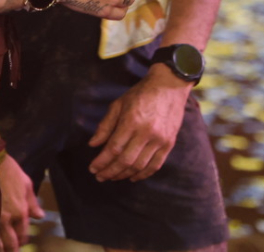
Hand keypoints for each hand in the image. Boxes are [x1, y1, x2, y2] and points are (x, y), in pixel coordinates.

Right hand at [0, 152, 42, 251]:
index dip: (21, 241)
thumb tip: (40, 216)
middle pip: (10, 244)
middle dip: (11, 249)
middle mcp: (7, 218)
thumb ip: (33, 203)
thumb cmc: (10, 171)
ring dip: (0, 247)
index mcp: (21, 211)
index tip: (19, 243)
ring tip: (0, 248)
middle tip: (10, 250)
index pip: (23, 235)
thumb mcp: (26, 184)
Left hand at [87, 65, 190, 181]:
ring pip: (139, 166)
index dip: (101, 161)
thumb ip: (106, 125)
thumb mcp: (119, 104)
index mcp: (132, 121)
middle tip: (100, 177)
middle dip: (110, 172)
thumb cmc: (141, 93)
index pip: (114, 148)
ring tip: (113, 177)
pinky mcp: (169, 143)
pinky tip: (132, 177)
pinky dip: (143, 174)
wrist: (170, 85)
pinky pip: (155, 165)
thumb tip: (93, 144)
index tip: (92, 169)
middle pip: (125, 161)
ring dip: (124, 175)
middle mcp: (146, 133)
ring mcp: (160, 140)